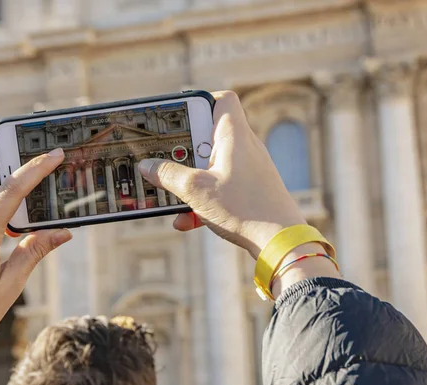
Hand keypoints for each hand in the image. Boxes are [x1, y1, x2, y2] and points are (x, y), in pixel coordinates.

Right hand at [139, 91, 306, 258]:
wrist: (280, 242)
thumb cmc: (245, 208)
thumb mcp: (196, 190)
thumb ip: (168, 175)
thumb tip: (146, 166)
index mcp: (235, 135)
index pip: (223, 99)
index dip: (200, 100)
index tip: (178, 116)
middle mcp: (245, 148)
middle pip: (209, 134)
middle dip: (184, 150)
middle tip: (168, 160)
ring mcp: (248, 169)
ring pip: (211, 166)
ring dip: (190, 180)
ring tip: (174, 195)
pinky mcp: (250, 190)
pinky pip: (220, 187)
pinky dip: (203, 200)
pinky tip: (187, 221)